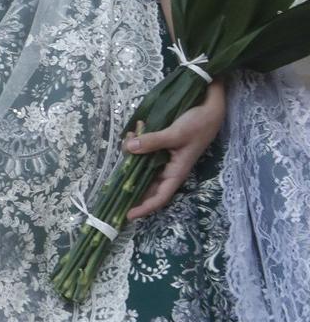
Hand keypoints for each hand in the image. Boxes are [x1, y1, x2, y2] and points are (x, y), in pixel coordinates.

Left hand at [124, 81, 226, 219]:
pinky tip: (132, 131)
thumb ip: (153, 141)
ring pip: (142, 165)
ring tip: (127, 140)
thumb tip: (129, 148)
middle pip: (147, 184)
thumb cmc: (198, 124)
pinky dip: (136, 142)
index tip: (128, 215)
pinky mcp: (161, 144)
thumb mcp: (176, 133)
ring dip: (132, 156)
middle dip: (130, 183)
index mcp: (176, 172)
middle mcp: (169, 167)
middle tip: (111, 184)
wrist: (210, 107)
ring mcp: (165, 156)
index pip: (159, 196)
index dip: (144, 207)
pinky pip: (144, 149)